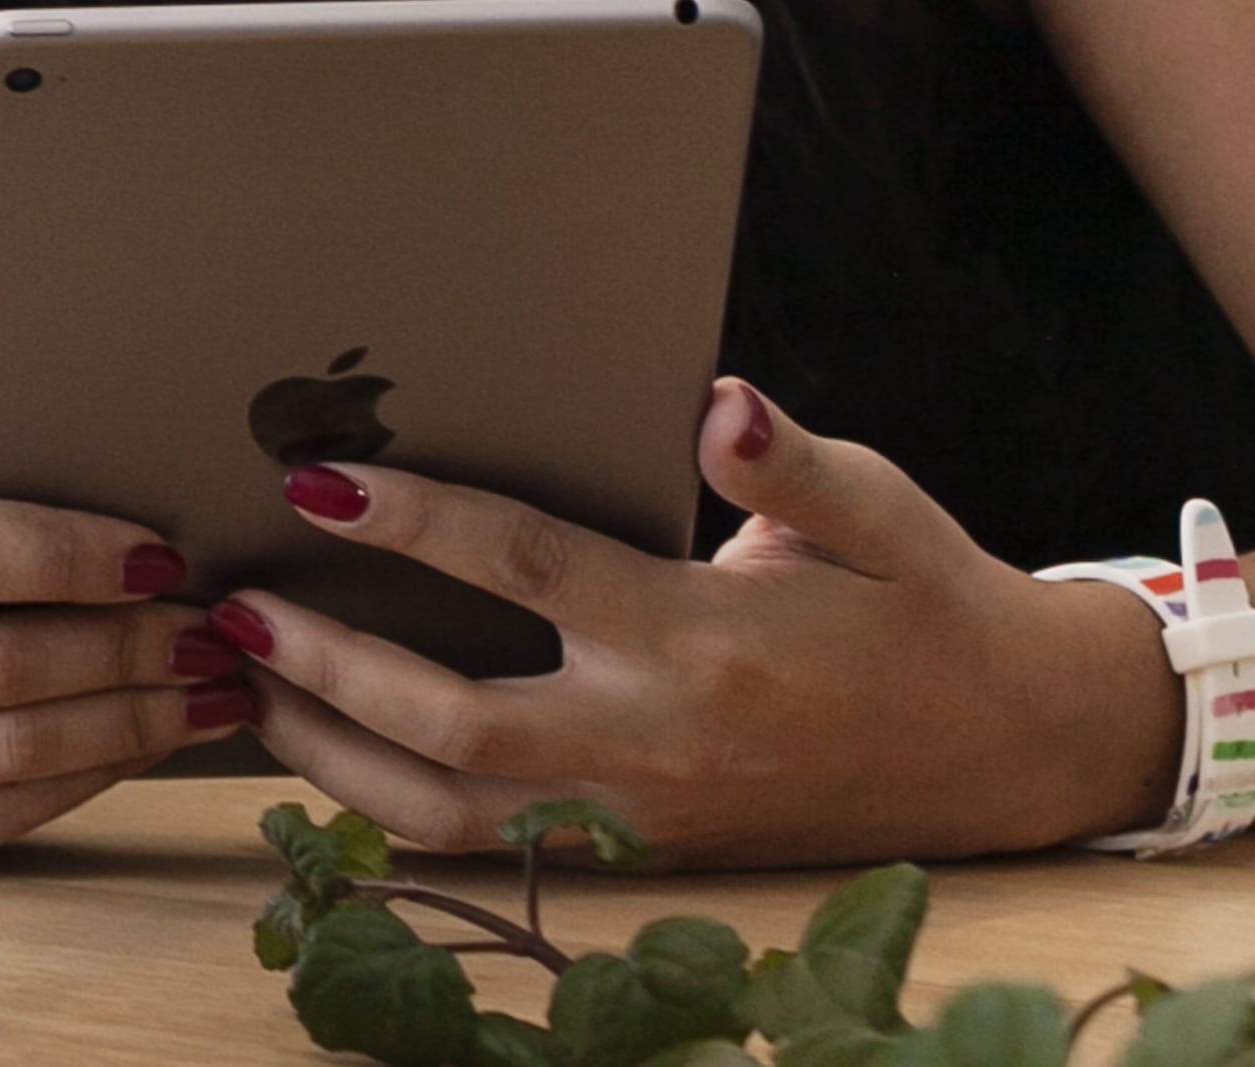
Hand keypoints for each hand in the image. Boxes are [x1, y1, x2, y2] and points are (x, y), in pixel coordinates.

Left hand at [217, 376, 1182, 867]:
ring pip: (453, 814)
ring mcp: (646, 814)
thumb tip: (718, 401)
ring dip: (335, 755)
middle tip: (233, 600)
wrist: (1022, 749)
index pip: (525, 571)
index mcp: (705, 638)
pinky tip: (323, 758)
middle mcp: (660, 742)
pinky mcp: (646, 853)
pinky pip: (492, 852)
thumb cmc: (931, 606)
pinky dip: (392, 815)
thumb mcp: (880, 511)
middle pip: (455, 721)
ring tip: (244, 682)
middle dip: (330, 663)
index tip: (314, 477)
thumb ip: (788, 461)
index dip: (413, 521)